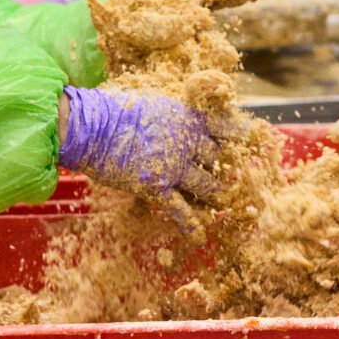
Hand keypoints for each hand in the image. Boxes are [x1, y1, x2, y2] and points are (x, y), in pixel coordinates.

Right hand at [58, 86, 220, 236]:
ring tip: (221, 200)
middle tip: (224, 172)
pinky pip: (180, 210)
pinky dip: (190, 225)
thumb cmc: (117, 108)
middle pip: (216, 157)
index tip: (246, 138)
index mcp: (188, 116)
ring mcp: (174, 166)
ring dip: (215, 193)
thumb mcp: (154, 102)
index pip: (222, 126)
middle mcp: (187, 141)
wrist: (93, 126)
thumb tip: (178, 120)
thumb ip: (173, 115)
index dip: (235, 134)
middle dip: (220, 164)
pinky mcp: (157, 188)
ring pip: (207, 185)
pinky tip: (198, 236)